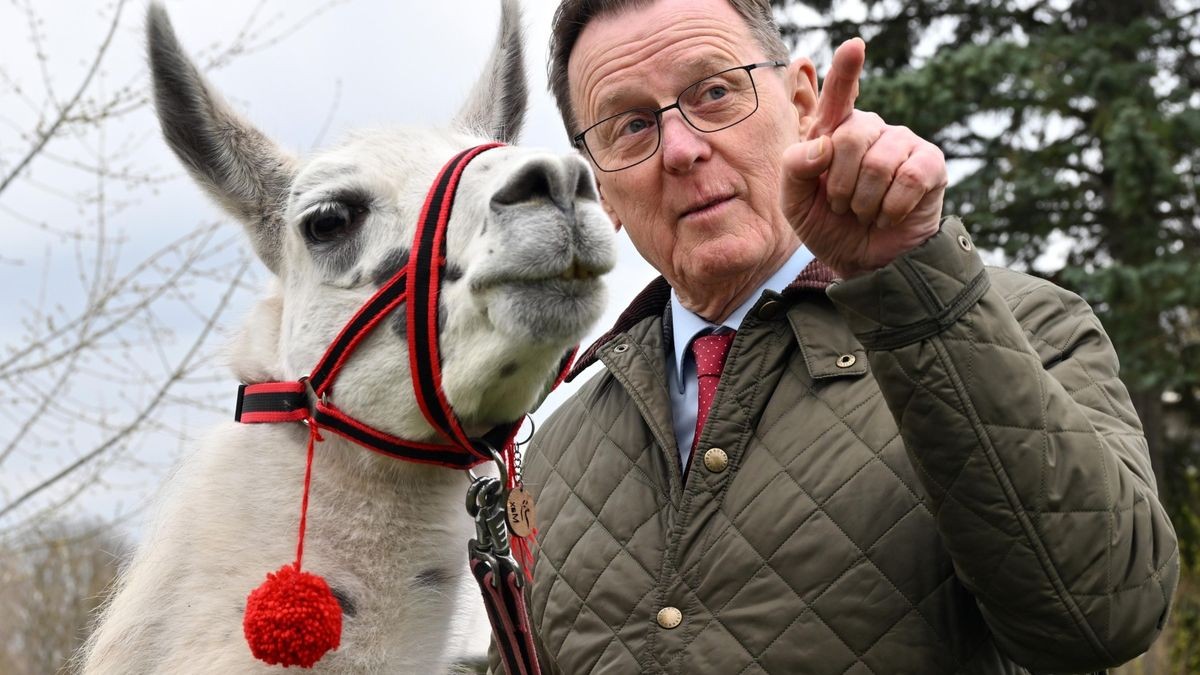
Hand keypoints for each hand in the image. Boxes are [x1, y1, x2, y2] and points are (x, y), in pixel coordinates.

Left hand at [781, 38, 947, 278]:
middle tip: (841, 205)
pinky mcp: (930, 164)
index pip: (839, 95)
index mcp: (834, 132)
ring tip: (864, 212)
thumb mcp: (795, 202)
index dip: (846, 70)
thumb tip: (823, 143)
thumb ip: (794, 168)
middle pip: (849, 135)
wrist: (865, 264)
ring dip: (863, 200)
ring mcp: (903, 143)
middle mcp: (871, 130)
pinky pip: (908, 177)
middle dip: (837, 183)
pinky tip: (888, 215)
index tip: (854, 46)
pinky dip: (889, 207)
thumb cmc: (830, 227)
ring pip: (879, 160)